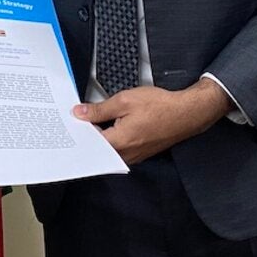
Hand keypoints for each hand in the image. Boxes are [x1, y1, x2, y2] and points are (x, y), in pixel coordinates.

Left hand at [73, 80, 231, 164]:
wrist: (186, 113)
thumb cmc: (160, 106)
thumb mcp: (124, 100)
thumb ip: (100, 109)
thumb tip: (80, 113)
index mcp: (119, 142)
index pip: (89, 142)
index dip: (78, 130)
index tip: (70, 122)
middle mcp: (126, 154)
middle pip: (97, 148)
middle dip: (87, 134)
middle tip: (78, 120)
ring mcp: (134, 156)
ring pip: (108, 149)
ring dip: (100, 137)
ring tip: (92, 121)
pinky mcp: (141, 153)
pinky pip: (120, 149)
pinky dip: (112, 139)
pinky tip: (110, 125)